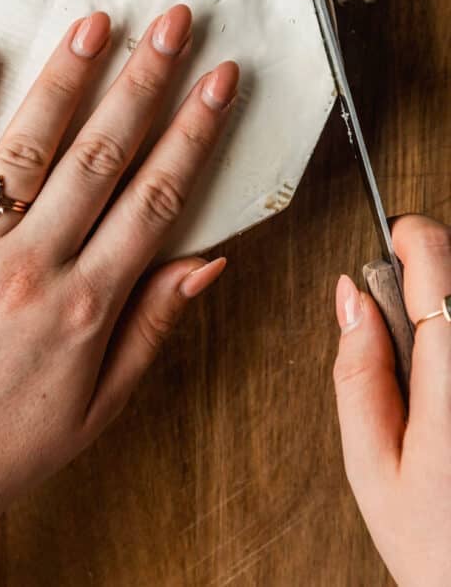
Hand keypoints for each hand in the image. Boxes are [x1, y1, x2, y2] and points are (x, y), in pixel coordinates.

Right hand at [333, 215, 450, 586]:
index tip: (389, 239)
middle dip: (422, 282)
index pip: (438, 262)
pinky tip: (444, 388)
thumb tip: (349, 297)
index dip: (409, 236)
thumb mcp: (373, 468)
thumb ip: (356, 372)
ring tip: (428, 375)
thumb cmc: (442, 553)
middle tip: (397, 333)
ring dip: (444, 314)